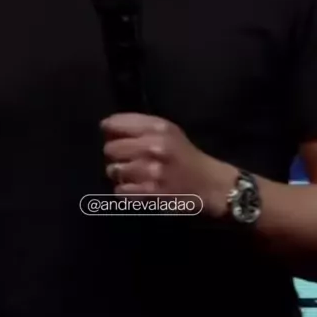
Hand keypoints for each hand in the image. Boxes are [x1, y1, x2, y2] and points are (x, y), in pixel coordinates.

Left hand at [100, 112, 236, 217]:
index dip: (108, 127)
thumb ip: (141, 126)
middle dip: (114, 153)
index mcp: (158, 127)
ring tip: (132, 173)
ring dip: (119, 173)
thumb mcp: (169, 130)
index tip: (107, 132)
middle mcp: (152, 147)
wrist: (209, 184)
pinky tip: (136, 186)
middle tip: (124, 157)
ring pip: (113, 170)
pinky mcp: (149, 194)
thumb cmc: (186, 154)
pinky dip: (125, 189)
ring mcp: (150, 172)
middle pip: (111, 148)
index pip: (117, 123)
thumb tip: (108, 127)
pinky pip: (120, 190)